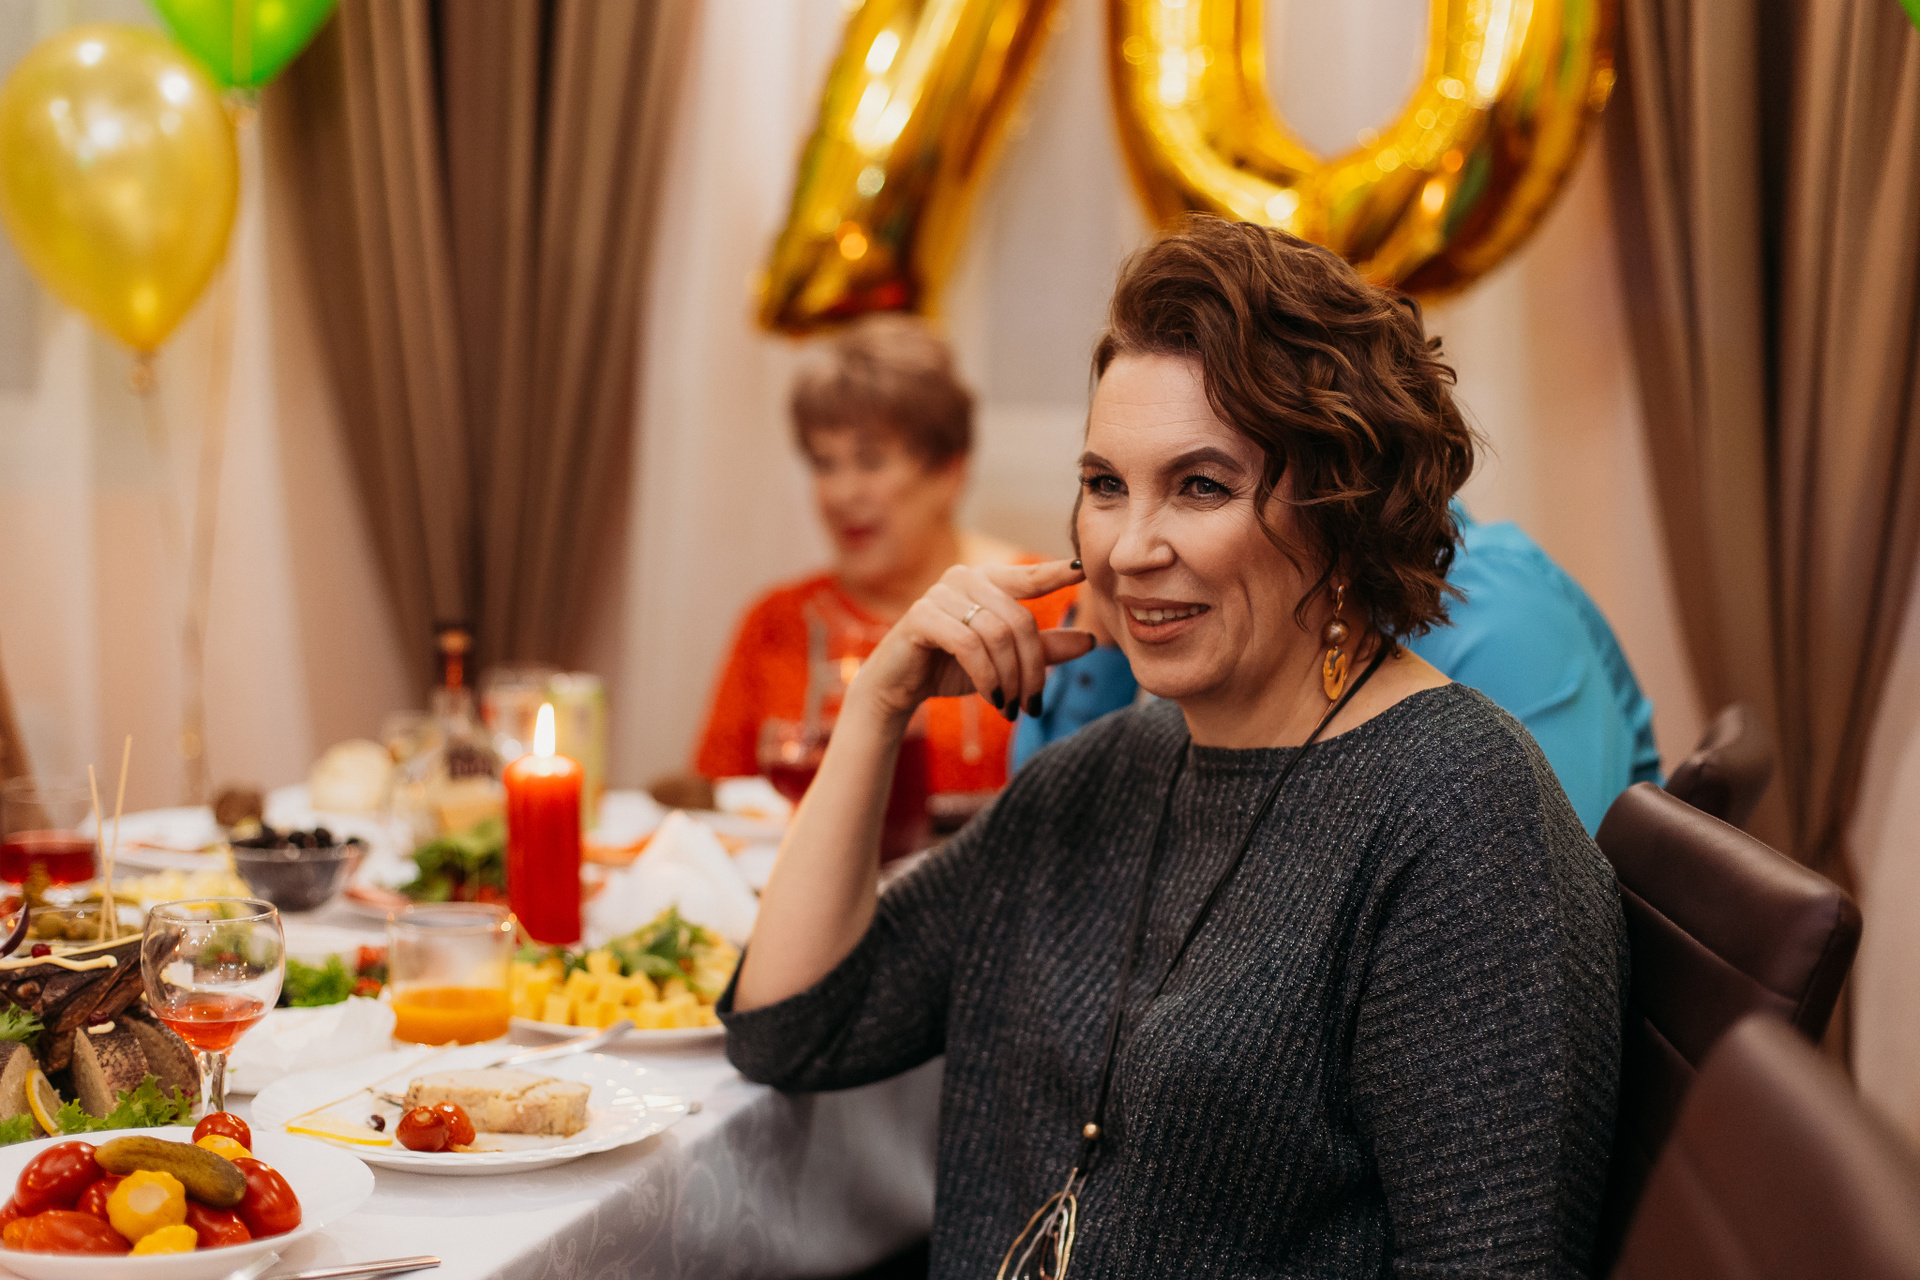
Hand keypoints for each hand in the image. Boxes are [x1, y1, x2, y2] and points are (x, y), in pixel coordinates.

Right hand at [850, 559, 1092, 722]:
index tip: (1081, 570)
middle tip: (1033, 704)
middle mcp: (964, 579)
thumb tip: (1091, 641)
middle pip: (1019, 621)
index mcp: (986, 582)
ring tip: (1011, 707)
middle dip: (1032, 669)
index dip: (1054, 573)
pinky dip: (987, 676)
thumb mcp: (1005, 661)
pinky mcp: (922, 616)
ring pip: (997, 635)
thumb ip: (1044, 649)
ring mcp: (941, 594)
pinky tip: (993, 698)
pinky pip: (969, 645)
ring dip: (1010, 678)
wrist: (899, 686)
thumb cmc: (951, 667)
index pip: (1028, 577)